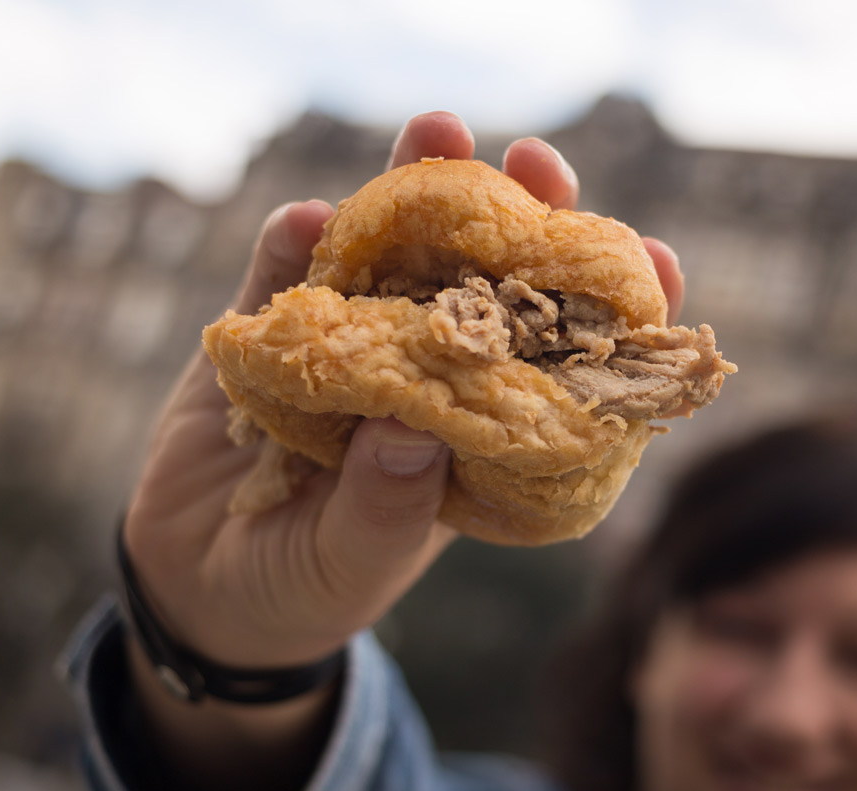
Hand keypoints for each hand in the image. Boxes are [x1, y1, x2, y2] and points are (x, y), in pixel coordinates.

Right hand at [122, 111, 684, 669]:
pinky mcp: (267, 336)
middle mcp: (422, 375)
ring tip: (436, 134)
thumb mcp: (351, 563)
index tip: (655, 260)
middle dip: (513, 214)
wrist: (201, 590)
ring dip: (407, 190)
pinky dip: (291, 243)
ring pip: (387, 254)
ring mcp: (346, 346)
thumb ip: (384, 505)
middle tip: (537, 163)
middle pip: (480, 280)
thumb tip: (413, 428)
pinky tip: (305, 219)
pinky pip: (280, 278)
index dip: (607, 310)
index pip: (556, 361)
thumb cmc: (302, 589)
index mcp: (475, 432)